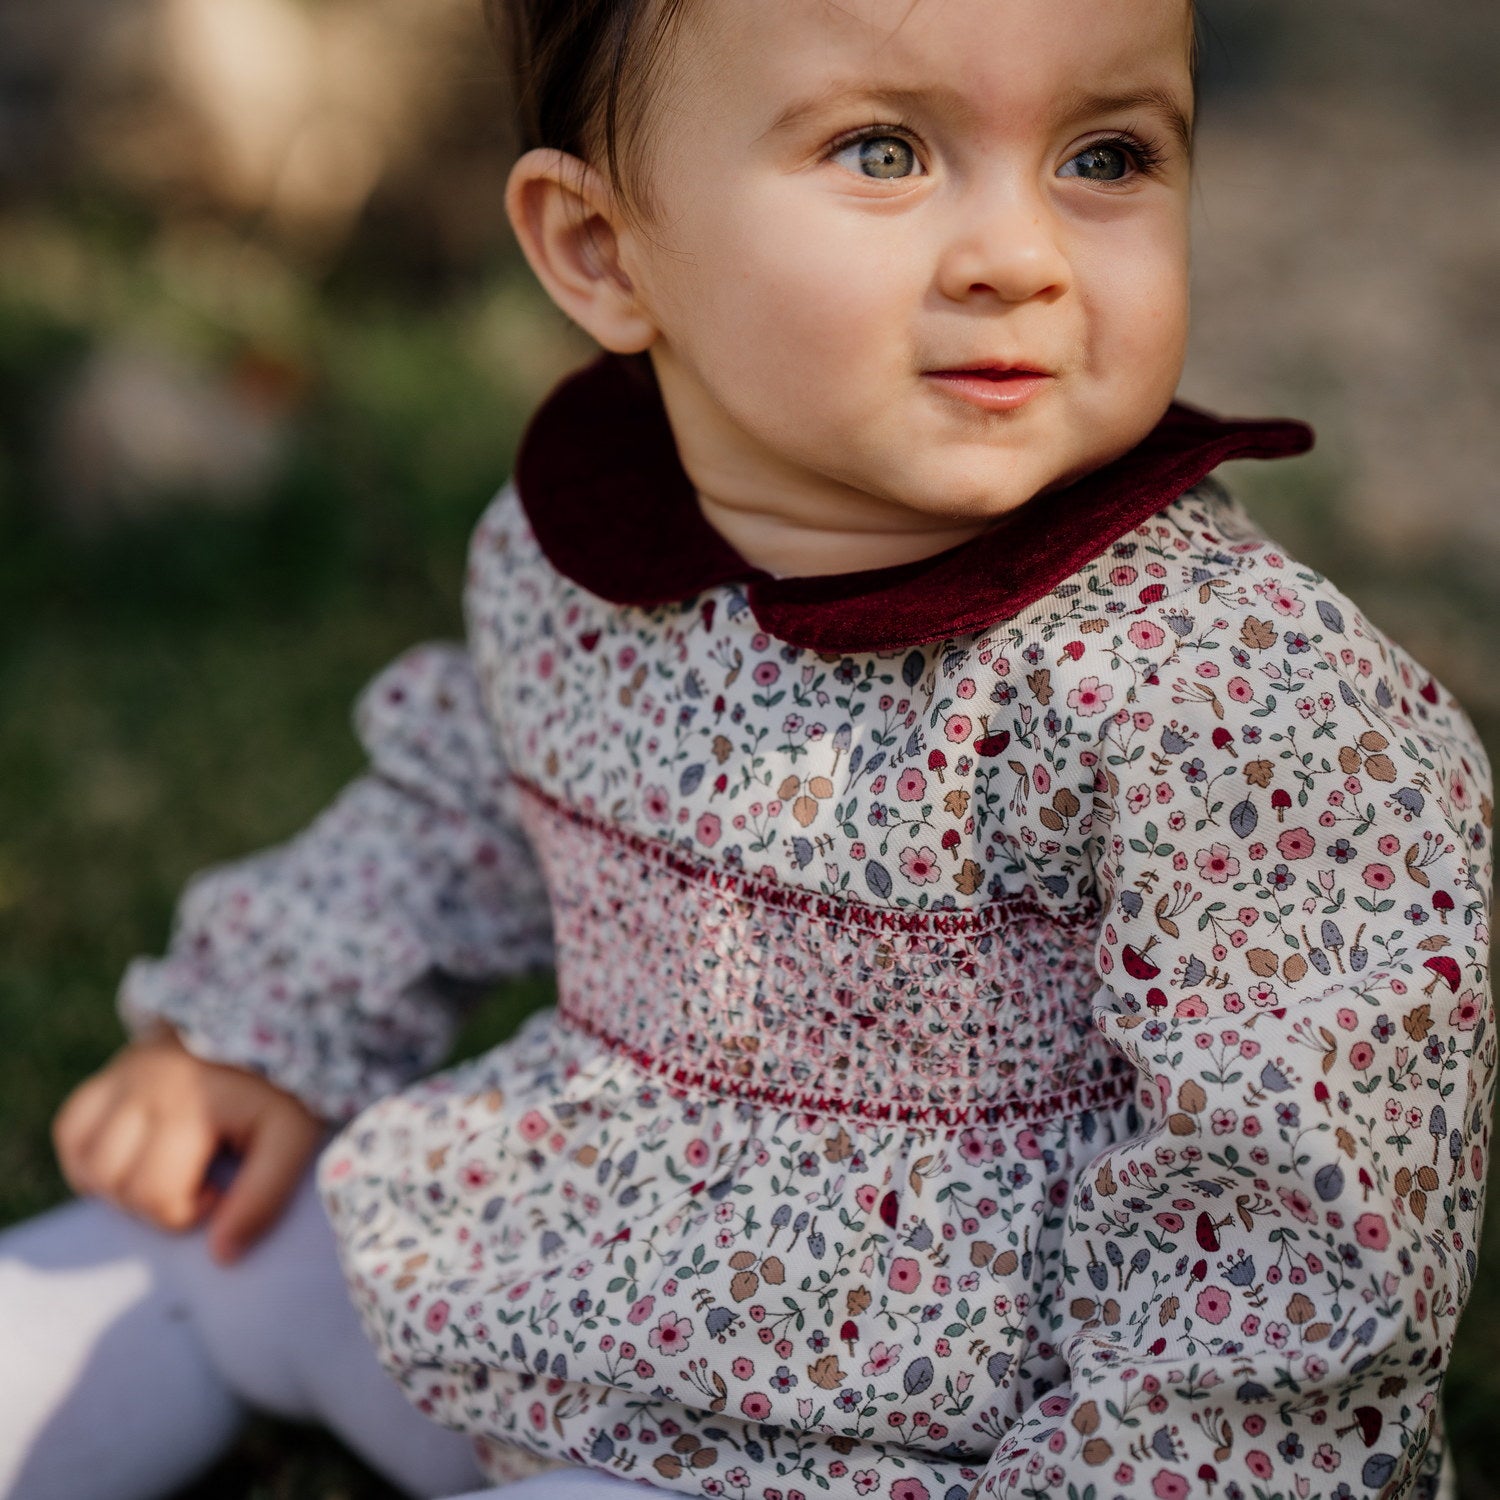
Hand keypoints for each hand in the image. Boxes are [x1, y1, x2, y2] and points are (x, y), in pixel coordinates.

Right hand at [52, 1026, 324, 1264]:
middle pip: (116, 1184)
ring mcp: (123, 1077)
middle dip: (154, 1202)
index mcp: (191, 1105)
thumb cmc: (282, 1088)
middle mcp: (146, 1087)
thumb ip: (262, 1197)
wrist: (272, 1023)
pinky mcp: (111, 1074)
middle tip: (196, 1179)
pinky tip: (131, 1159)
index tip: (221, 1188)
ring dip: (119, 1186)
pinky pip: (70, 1130)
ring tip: (165, 1170)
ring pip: (88, 1162)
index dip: (188, 1211)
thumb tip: (221, 1256)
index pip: (155, 1196)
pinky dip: (90, 1158)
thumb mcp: (291, 1137)